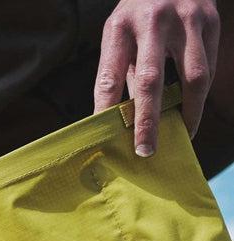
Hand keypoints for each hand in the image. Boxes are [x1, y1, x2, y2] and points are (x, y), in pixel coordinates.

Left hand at [94, 0, 219, 155]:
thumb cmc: (139, 13)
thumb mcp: (121, 34)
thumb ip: (123, 73)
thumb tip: (124, 119)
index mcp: (120, 26)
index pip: (109, 75)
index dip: (106, 109)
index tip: (104, 137)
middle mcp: (154, 20)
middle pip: (150, 80)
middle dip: (147, 121)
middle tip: (145, 151)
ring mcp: (187, 19)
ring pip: (192, 77)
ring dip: (187, 112)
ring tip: (181, 135)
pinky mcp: (211, 22)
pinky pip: (208, 68)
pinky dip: (199, 94)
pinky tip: (192, 110)